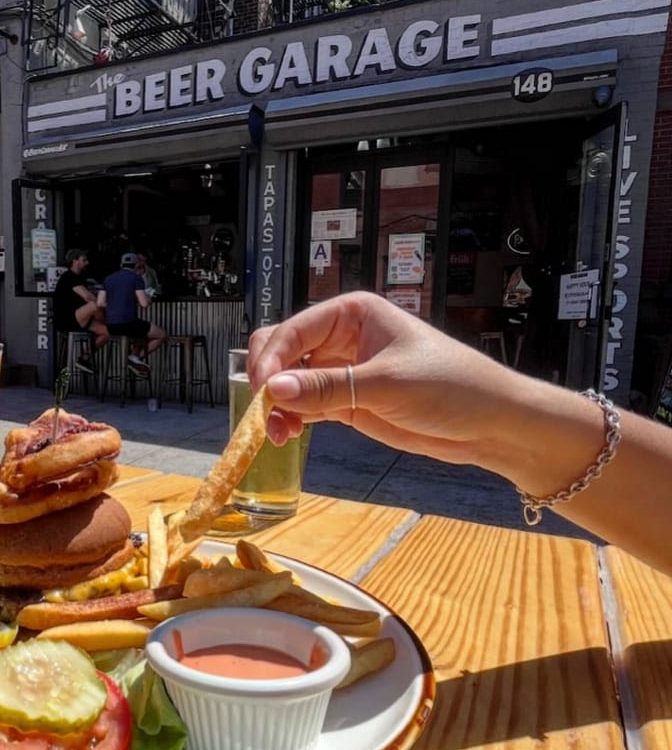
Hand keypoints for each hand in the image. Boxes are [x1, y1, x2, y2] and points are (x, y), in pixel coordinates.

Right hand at [246, 292, 526, 467]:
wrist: (488, 424)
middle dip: (266, 380)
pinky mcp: (345, 402)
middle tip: (265, 412)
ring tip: (278, 434)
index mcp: (351, 314)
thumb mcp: (387, 384)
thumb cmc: (451, 386)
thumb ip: (327, 388)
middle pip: (281, 351)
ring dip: (275, 405)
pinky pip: (303, 405)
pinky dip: (290, 419)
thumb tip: (273, 389)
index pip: (293, 330)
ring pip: (287, 382)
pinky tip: (288, 436)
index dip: (271, 359)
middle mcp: (340, 338)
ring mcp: (340, 371)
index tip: (262, 392)